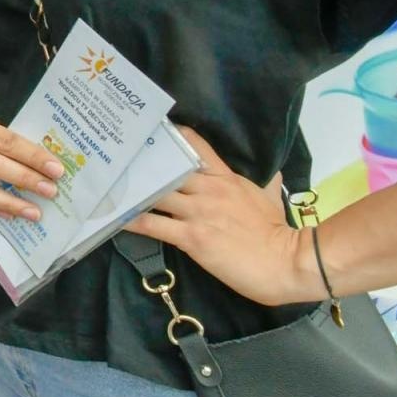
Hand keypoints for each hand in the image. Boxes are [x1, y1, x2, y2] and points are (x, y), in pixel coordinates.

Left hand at [125, 127, 312, 306]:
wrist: (288, 263)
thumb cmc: (279, 234)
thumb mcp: (270, 199)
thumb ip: (265, 184)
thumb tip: (273, 173)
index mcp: (226, 178)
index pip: (195, 147)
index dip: (171, 138)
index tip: (151, 133)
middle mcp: (208, 190)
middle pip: (166, 169)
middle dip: (142, 166)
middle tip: (116, 162)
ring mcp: (198, 212)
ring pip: (156, 194)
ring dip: (131, 192)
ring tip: (107, 189)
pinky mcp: (192, 237)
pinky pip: (153, 225)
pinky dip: (131, 220)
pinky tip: (114, 218)